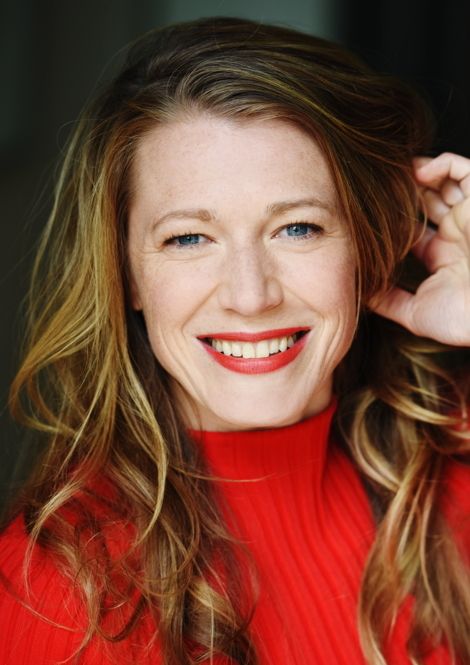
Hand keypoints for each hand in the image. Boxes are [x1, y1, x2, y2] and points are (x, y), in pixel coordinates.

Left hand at [371, 152, 469, 345]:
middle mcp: (458, 233)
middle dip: (404, 195)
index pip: (415, 231)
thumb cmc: (462, 318)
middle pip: (428, 202)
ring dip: (418, 176)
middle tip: (377, 190)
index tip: (367, 217)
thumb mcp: (416, 313)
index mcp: (444, 257)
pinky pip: (463, 169)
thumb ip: (389, 301)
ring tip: (393, 176)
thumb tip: (360, 295)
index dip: (395, 222)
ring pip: (444, 182)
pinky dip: (440, 164)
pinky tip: (418, 174)